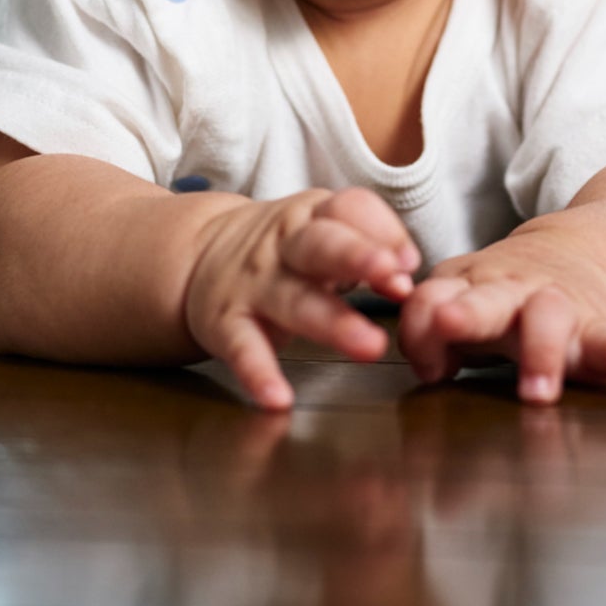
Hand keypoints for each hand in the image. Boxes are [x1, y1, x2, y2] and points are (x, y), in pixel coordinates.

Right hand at [185, 187, 419, 409]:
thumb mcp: (320, 230)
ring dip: (333, 322)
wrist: (196, 256)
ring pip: (294, 300)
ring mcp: (254, 284)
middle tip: (393, 278)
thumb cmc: (279, 250)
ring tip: (369, 346)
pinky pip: (242, 348)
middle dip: (358, 256)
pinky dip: (258, 373)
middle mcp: (283, 246)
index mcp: (312, 217)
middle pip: (321, 245)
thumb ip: (368, 247)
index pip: (348, 208)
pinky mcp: (225, 323)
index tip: (409, 263)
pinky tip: (278, 397)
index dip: (383, 231)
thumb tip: (407, 276)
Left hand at [397, 234, 605, 404]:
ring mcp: (557, 306)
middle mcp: (511, 292)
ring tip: (538, 393)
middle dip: (467, 312)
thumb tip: (428, 369)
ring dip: (541, 353)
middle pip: (486, 298)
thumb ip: (431, 334)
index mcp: (470, 286)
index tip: (428, 369)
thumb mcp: (462, 302)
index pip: (431, 299)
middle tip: (450, 323)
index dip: (420, 328)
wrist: (573, 256)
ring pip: (548, 319)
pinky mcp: (599, 327)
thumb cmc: (502, 295)